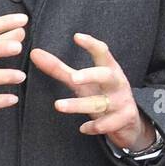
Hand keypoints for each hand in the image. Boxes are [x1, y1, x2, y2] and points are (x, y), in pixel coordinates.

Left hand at [30, 33, 153, 151]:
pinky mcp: (124, 119)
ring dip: (79, 105)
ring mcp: (121, 102)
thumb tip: (34, 53)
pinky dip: (95, 126)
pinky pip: (108, 124)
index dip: (91, 44)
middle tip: (74, 78)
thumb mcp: (82, 82)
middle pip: (106, 75)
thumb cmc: (102, 94)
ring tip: (58, 105)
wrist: (130, 122)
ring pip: (100, 103)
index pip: (102, 52)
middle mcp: (116, 83)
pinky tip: (83, 128)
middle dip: (91, 75)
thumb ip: (59, 69)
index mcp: (108, 68)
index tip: (77, 36)